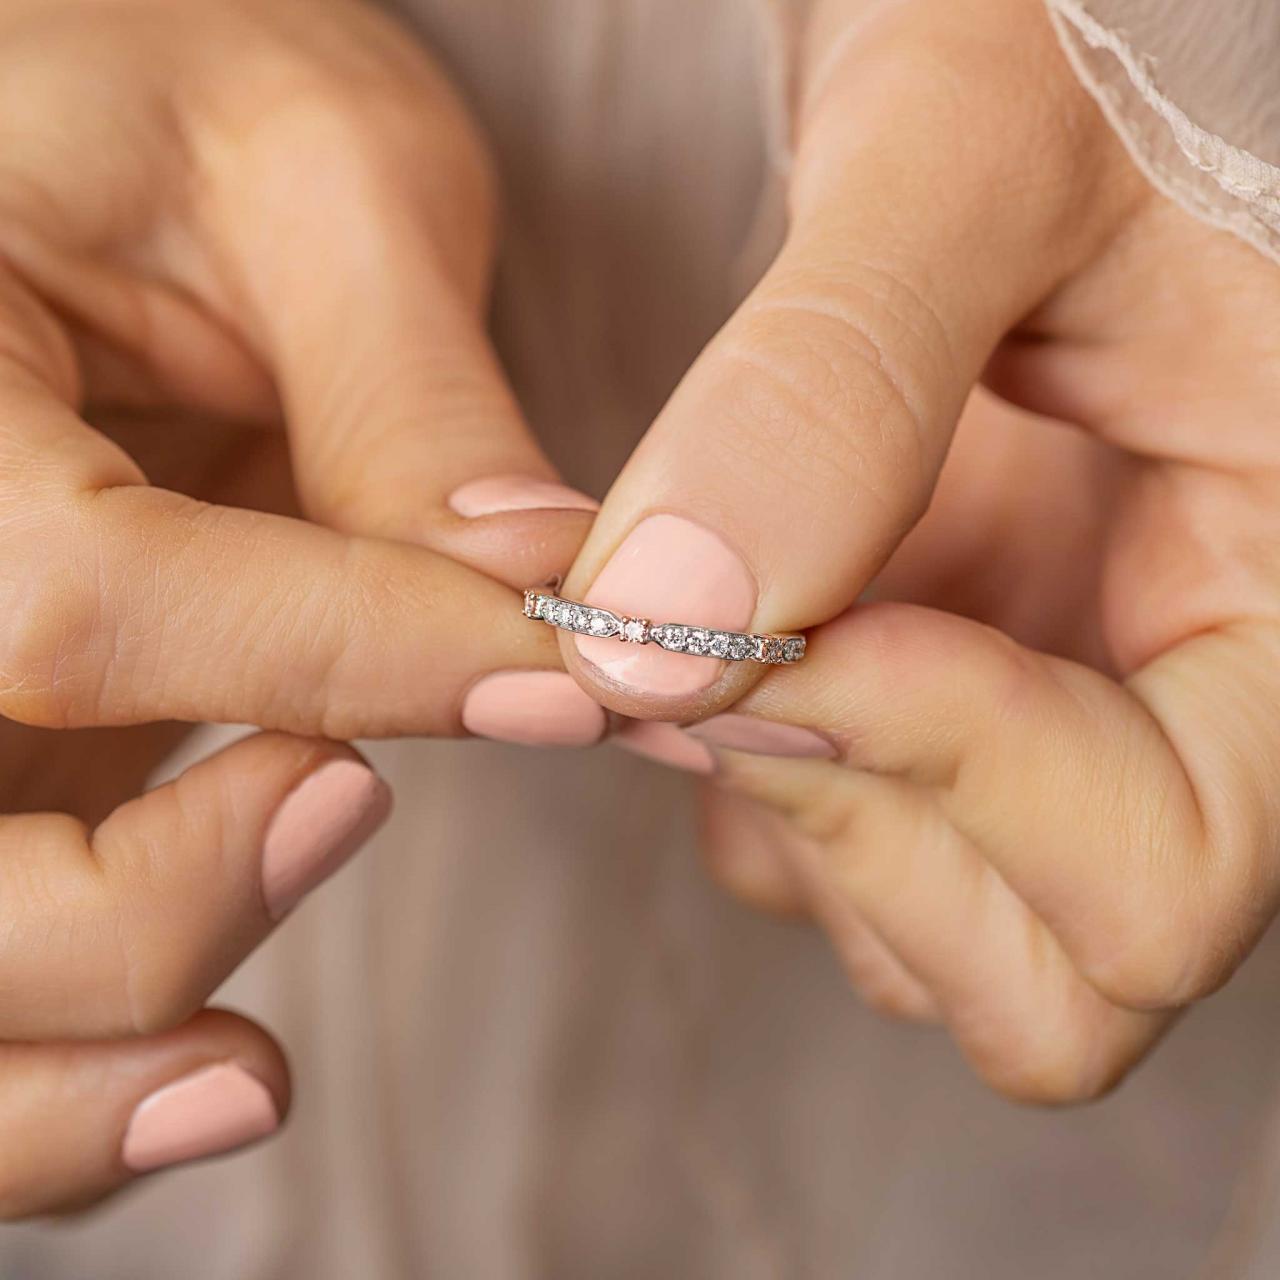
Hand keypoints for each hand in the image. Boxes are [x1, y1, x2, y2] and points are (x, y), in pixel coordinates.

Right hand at [0, 0, 602, 1216]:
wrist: (68, 124)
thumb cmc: (159, 84)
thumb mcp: (306, 166)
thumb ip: (411, 395)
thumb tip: (548, 607)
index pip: (73, 600)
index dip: (347, 666)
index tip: (567, 687)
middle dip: (145, 915)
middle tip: (357, 812)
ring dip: (60, 1083)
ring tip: (248, 1071)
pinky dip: (55, 1076)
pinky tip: (194, 1061)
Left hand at [560, 0, 1279, 1099]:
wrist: (1034, 36)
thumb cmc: (1067, 37)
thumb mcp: (970, 153)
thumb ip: (831, 382)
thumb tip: (661, 628)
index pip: (1166, 870)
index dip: (947, 768)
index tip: (789, 618)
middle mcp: (1198, 702)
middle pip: (1056, 975)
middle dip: (860, 821)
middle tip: (729, 640)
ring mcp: (1073, 717)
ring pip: (942, 945)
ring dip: (799, 819)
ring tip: (719, 628)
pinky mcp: (962, 701)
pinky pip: (854, 865)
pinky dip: (763, 795)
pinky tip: (725, 640)